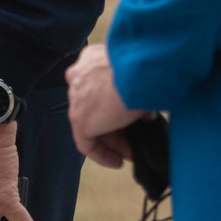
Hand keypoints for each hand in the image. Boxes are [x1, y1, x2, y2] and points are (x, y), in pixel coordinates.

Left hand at [66, 43, 144, 168]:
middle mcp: (78, 76)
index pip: (98, 87)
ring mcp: (76, 97)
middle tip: (131, 142)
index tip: (130, 120)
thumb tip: (145, 114)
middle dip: (114, 126)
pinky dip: (101, 154)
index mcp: (91, 59)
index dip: (115, 107)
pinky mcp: (78, 118)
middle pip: (93, 107)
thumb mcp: (138, 79)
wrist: (135, 71)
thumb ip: (135, 95)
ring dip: (110, 141)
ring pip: (90, 124)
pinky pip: (86, 141)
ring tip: (129, 154)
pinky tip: (117, 161)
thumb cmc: (142, 68)